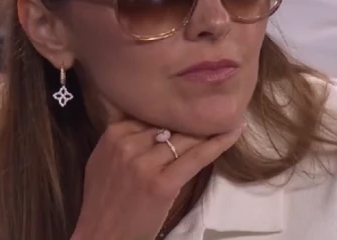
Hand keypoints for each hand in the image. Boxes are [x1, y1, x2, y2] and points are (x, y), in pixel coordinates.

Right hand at [71, 121, 243, 239]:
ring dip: (207, 129)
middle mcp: (127, 144)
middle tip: (215, 110)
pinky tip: (235, 130)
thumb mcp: (101, 159)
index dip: (173, 114)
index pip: (153, 114)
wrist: (101, 235)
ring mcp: (145, 164)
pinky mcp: (163, 184)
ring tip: (227, 116)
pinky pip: (198, 156)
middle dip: (191, 120)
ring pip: (185, 138)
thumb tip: (154, 121)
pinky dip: (219, 143)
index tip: (191, 109)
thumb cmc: (102, 201)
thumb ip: (123, 138)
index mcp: (113, 134)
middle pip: (170, 124)